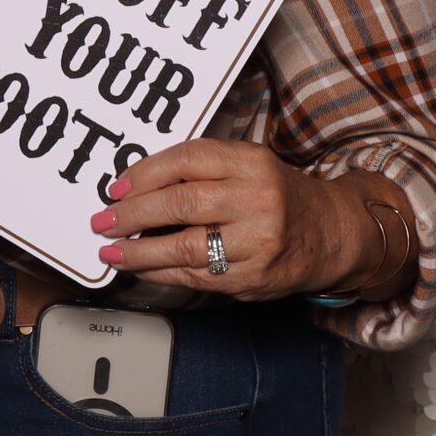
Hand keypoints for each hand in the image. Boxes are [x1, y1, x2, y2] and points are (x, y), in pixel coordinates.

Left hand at [89, 139, 377, 298]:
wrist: (333, 233)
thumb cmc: (279, 196)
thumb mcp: (249, 167)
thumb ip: (202, 170)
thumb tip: (136, 186)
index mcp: (251, 162)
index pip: (186, 160)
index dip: (144, 173)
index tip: (117, 187)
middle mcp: (256, 198)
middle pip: (180, 203)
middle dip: (132, 213)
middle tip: (103, 220)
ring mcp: (256, 240)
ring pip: (184, 246)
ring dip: (139, 251)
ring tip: (112, 251)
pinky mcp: (253, 276)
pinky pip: (196, 275)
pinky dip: (161, 272)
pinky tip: (141, 267)